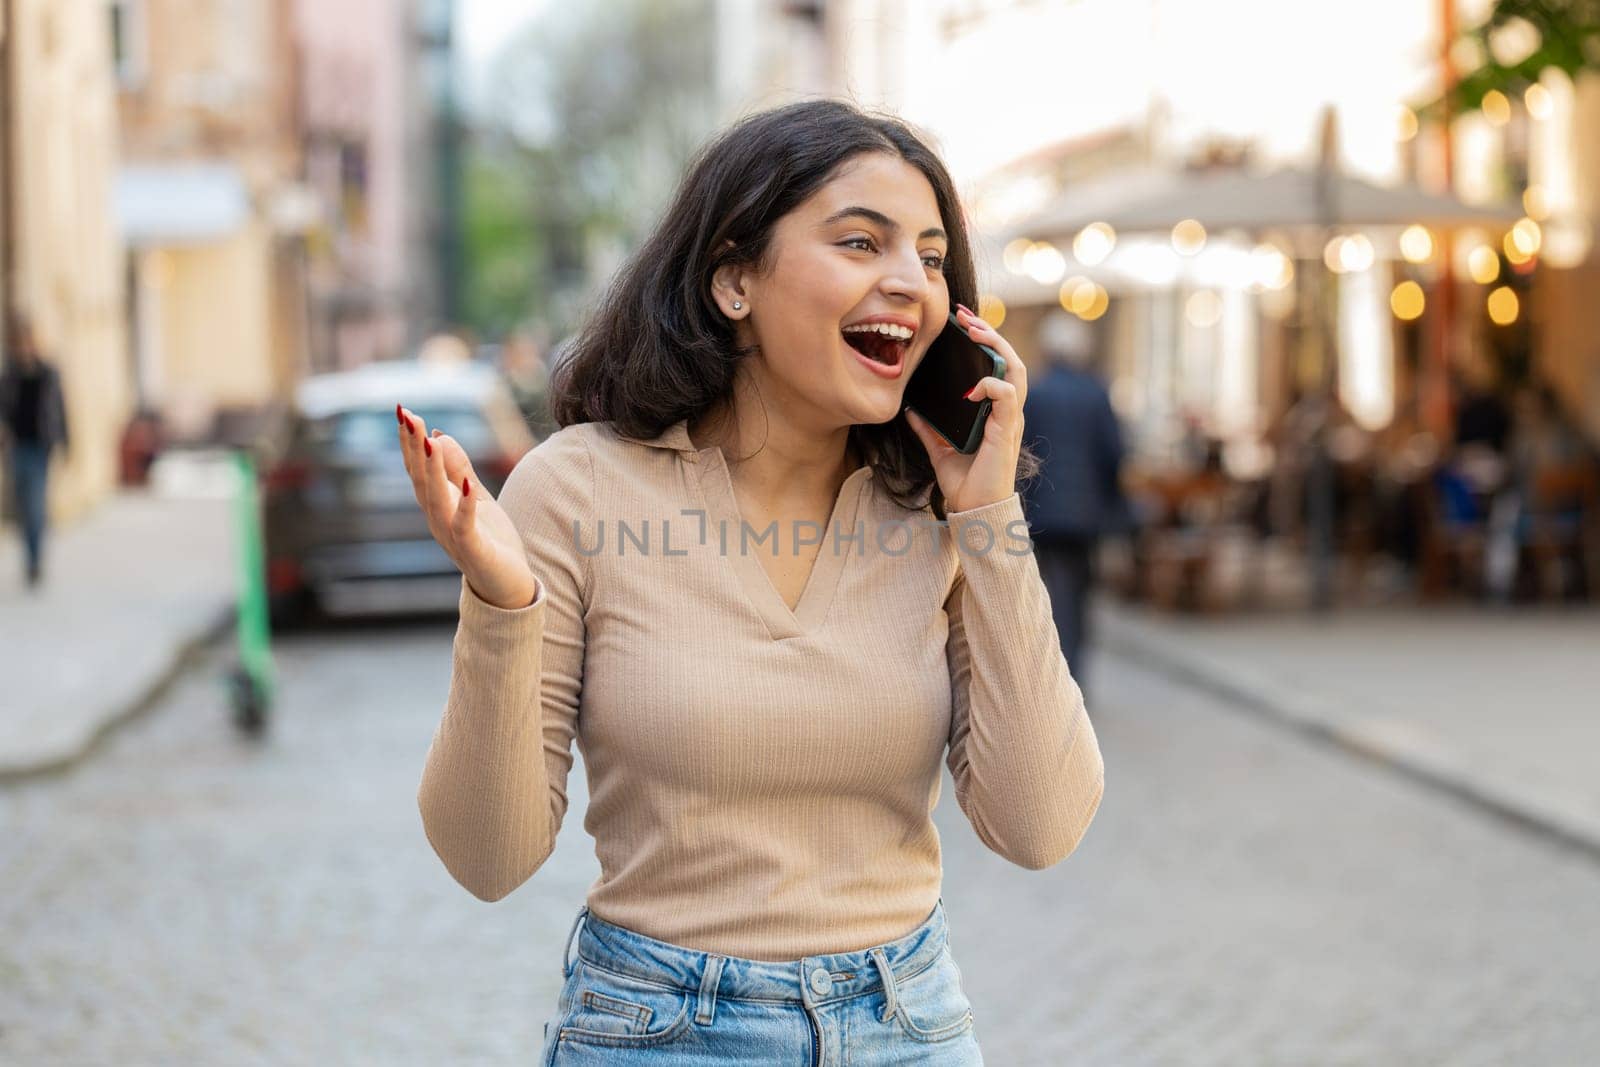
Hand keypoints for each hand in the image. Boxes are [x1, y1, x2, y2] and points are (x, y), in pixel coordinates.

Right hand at [397, 404, 538, 609]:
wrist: (506, 587)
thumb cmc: (490, 541)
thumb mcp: (476, 497)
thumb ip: (459, 470)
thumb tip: (440, 435)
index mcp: (436, 505)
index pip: (418, 469)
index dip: (410, 441)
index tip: (404, 412)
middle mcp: (437, 519)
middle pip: (420, 479)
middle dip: (414, 447)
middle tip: (406, 415)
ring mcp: (451, 536)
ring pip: (436, 499)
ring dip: (432, 469)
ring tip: (428, 440)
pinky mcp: (473, 550)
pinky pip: (464, 526)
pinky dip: (464, 505)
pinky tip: (464, 484)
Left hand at [904, 304, 1027, 512]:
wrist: (975, 512)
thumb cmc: (966, 483)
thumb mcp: (939, 450)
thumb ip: (929, 428)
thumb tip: (910, 409)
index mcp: (995, 411)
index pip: (997, 365)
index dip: (984, 340)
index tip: (962, 322)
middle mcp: (1007, 410)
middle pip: (1010, 358)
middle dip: (990, 332)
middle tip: (965, 316)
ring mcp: (1010, 419)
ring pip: (1016, 369)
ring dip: (997, 346)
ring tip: (975, 331)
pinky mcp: (1007, 430)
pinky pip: (1008, 396)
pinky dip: (991, 385)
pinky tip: (972, 389)